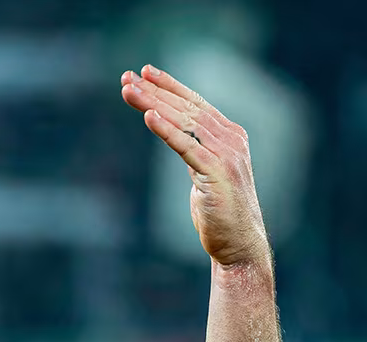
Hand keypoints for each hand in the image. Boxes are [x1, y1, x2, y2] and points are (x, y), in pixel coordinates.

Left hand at [121, 65, 268, 266]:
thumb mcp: (204, 173)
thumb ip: (194, 151)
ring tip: (130, 91)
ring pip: (184, 122)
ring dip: (154, 104)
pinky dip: (166, 130)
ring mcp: (226, 154)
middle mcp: (231, 139)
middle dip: (155, 91)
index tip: (144, 73)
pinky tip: (148, 117)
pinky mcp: (217, 172)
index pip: (196, 103)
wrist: (239, 243)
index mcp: (230, 136)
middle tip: (127, 77)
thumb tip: (173, 135)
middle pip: (186, 108)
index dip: (170, 86)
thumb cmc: (219, 211)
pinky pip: (186, 146)